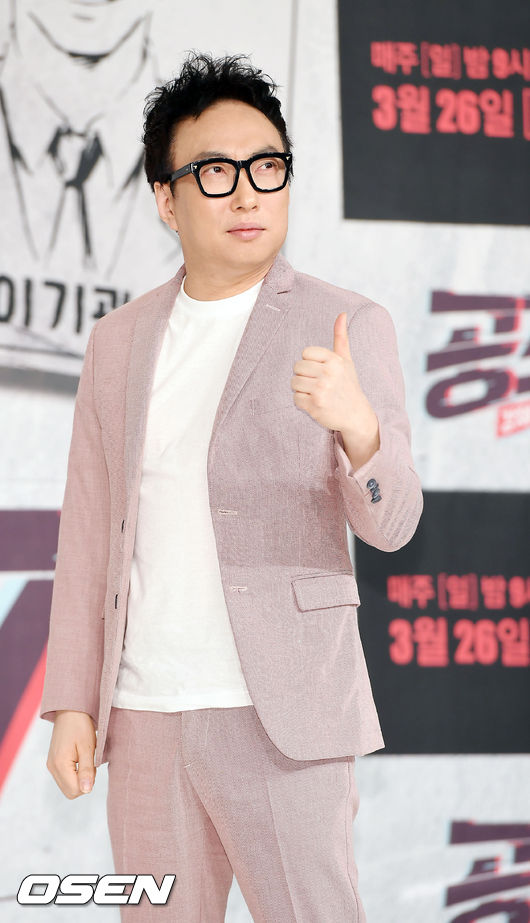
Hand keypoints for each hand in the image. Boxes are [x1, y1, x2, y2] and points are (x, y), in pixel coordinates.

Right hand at [46, 711, 96, 799]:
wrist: (70, 710)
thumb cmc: (81, 725)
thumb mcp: (88, 747)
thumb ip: (87, 770)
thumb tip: (86, 790)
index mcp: (60, 764)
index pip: (75, 791)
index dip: (88, 782)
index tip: (92, 765)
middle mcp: (52, 767)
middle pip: (70, 791)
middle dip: (84, 782)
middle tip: (89, 762)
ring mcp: (51, 765)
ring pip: (68, 785)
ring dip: (80, 777)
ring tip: (84, 758)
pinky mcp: (53, 762)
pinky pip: (65, 777)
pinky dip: (75, 773)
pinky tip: (79, 758)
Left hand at [291, 312, 378, 438]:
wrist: (356, 414)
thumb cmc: (348, 385)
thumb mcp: (346, 360)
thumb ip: (341, 337)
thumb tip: (342, 313)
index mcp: (334, 360)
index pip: (305, 353)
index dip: (310, 362)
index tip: (321, 370)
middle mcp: (328, 374)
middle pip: (297, 367)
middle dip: (305, 376)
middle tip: (319, 383)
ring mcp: (321, 391)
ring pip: (294, 383)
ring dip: (302, 389)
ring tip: (317, 392)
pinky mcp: (314, 406)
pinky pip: (296, 398)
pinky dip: (303, 402)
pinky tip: (316, 403)